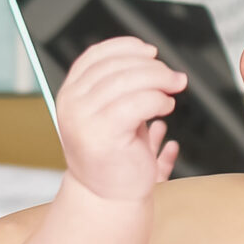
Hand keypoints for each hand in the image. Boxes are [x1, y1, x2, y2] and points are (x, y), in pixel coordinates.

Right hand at [55, 38, 183, 200]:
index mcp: (70, 93)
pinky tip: (166, 106)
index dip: (126, 47)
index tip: (151, 51)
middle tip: (174, 76)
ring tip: (173, 89)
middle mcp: (71, 103)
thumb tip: (148, 56)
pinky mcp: (102, 135)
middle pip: (116, 66)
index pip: (96, 55)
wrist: (108, 196)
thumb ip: (119, 83)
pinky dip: (158, 99)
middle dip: (152, 66)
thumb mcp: (111, 111)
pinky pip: (137, 103)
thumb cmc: (114, 154)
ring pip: (128, 82)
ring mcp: (83, 119)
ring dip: (159, 80)